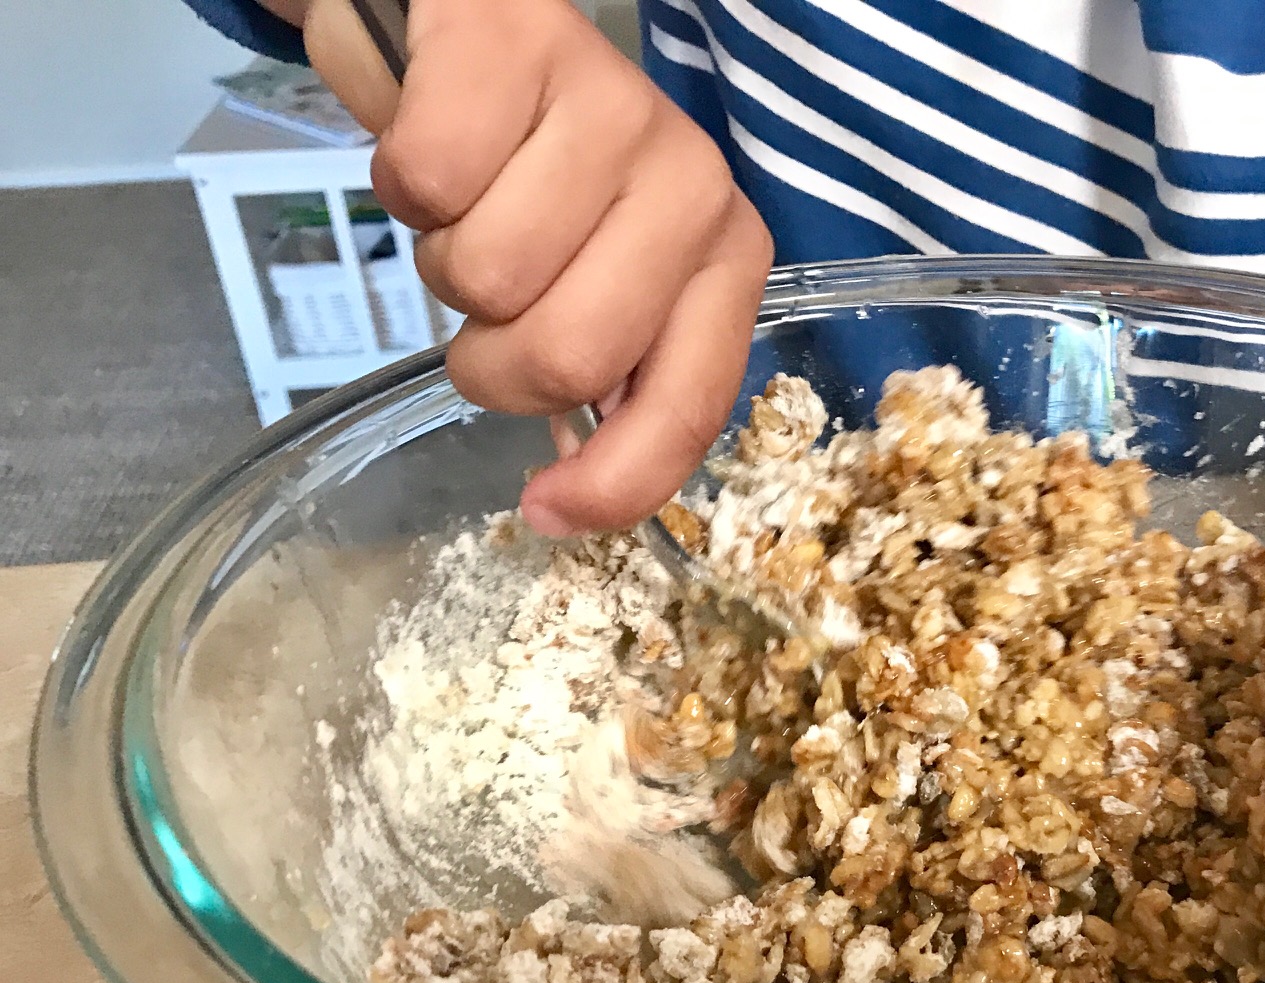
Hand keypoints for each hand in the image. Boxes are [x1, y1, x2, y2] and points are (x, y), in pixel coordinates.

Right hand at [300, 0, 770, 531]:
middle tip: (482, 303)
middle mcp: (691, 184)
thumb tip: (573, 498)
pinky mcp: (513, 48)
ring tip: (469, 205)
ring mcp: (611, 109)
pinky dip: (399, 179)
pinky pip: (425, 183)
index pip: (686, 404)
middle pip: (566, 356)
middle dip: (489, 360)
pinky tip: (434, 138)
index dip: (614, 484)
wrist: (471, 25)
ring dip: (442, 260)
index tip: (546, 513)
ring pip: (484, 278)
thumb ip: (614, 375)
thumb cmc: (538, 172)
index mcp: (726, 256)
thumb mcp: (600, 277)